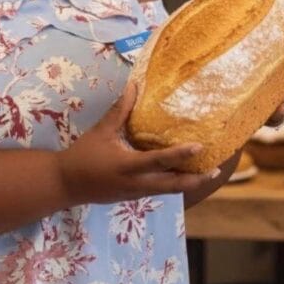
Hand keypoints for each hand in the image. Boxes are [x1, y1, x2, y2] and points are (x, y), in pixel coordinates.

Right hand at [56, 82, 219, 205]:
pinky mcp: (135, 197)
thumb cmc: (84, 155)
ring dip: (189, 183)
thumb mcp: (101, 131)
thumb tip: (133, 86)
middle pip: (174, 185)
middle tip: (216, 170)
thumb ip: (120, 110)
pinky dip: (175, 184)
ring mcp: (137, 194)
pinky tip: (183, 176)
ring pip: (169, 191)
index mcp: (128, 166)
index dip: (181, 154)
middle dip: (196, 179)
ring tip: (207, 173)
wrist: (66, 184)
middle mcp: (137, 183)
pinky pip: (160, 191)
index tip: (200, 146)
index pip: (160, 160)